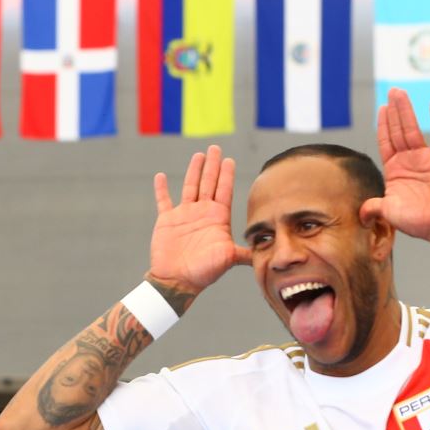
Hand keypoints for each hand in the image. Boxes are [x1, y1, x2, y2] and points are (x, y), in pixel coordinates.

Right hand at [149, 146, 250, 295]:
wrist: (178, 281)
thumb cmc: (204, 271)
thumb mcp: (229, 258)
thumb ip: (246, 251)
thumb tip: (269, 250)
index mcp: (217, 219)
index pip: (224, 191)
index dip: (226, 175)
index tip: (229, 159)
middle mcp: (202, 214)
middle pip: (208, 183)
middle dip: (212, 166)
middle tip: (216, 147)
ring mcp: (184, 215)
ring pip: (189, 186)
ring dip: (193, 171)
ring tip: (198, 155)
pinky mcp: (167, 221)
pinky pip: (163, 201)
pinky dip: (161, 189)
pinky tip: (160, 176)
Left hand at [361, 87, 429, 253]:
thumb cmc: (417, 221)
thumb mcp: (389, 212)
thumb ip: (373, 207)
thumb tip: (360, 215)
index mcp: (394, 171)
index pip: (386, 142)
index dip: (383, 126)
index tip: (382, 109)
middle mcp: (408, 161)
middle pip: (398, 130)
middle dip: (395, 111)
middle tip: (392, 91)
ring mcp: (424, 158)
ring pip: (414, 129)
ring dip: (408, 110)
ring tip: (402, 93)